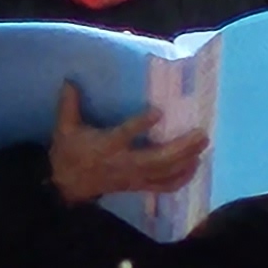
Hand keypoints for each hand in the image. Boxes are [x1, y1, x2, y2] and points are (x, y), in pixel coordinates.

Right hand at [47, 81, 205, 204]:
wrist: (67, 186)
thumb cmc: (69, 153)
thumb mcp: (64, 128)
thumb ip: (69, 105)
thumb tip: (69, 81)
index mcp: (106, 146)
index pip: (125, 134)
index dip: (141, 124)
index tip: (159, 111)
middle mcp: (124, 163)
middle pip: (156, 159)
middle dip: (180, 148)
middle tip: (201, 134)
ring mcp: (133, 177)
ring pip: (164, 172)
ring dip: (186, 160)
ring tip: (203, 145)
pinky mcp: (138, 185)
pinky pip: (163, 186)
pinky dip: (182, 178)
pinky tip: (196, 166)